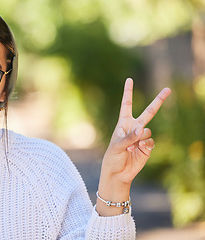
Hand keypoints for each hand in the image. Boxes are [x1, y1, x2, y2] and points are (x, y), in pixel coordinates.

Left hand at [96, 78, 170, 215]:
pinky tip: (139, 150)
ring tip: (131, 146)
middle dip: (158, 101)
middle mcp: (134, 128)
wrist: (118, 173)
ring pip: (148, 130)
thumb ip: (129, 137)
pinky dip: (145, 145)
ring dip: (140, 137)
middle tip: (168, 89)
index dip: (128, 92)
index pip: (127, 105)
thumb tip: (143, 129)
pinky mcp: (148, 146)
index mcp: (123, 123)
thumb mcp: (116, 146)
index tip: (129, 79)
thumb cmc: (112, 157)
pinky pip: (151, 141)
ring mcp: (142, 137)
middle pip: (149, 112)